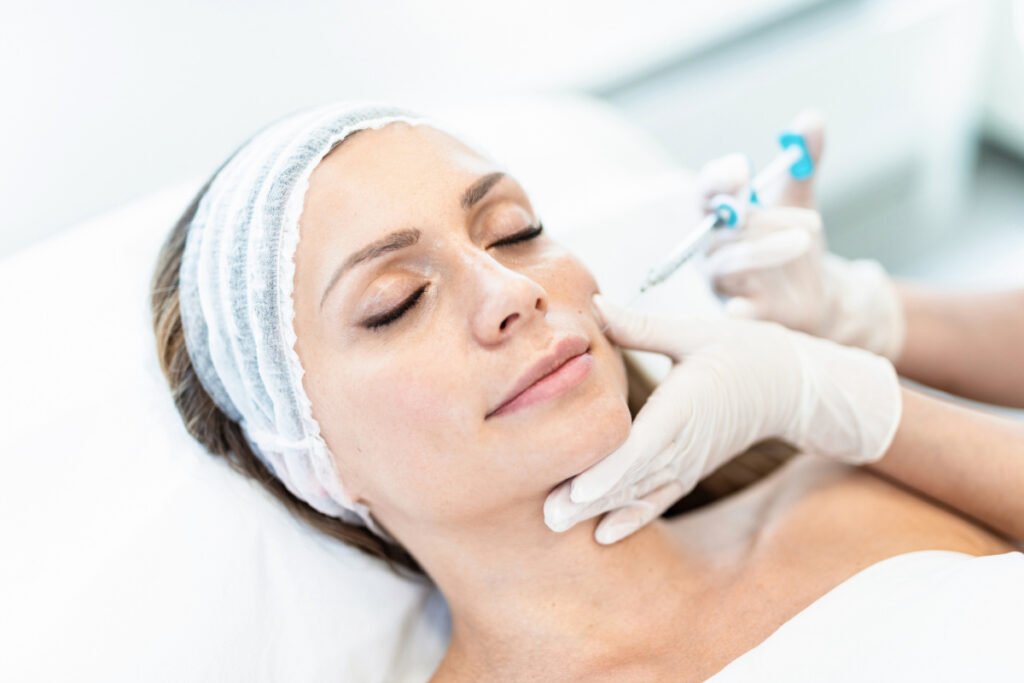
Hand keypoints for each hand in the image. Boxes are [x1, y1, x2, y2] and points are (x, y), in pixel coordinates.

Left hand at [543, 294, 901, 543]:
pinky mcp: (690, 470)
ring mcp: (689, 462)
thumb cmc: (743, 352)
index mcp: (686, 405)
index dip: (611, 470)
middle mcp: (686, 442)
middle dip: (590, 498)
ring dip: (601, 510)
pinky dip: (632, 517)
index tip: (579, 490)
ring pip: (641, 492)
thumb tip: (595, 306)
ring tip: (557, 524)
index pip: (644, 444)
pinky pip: (659, 498)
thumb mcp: (694, 332)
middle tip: (549, 516)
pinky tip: (603, 535)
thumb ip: (642, 325)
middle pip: (633, 476)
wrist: (792, 387)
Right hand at [694, 110, 904, 361]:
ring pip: (730, 263)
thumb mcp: (800, 199)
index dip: (718, 179)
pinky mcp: (743, 314)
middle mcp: (712, 249)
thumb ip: (803, 162)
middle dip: (758, 216)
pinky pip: (734, 313)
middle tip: (798, 213)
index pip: (706, 192)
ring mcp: (723, 284)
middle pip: (722, 226)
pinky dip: (737, 312)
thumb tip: (811, 118)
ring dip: (765, 250)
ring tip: (806, 238)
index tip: (742, 170)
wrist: (816, 294)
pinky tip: (743, 310)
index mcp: (719, 217)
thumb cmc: (793, 245)